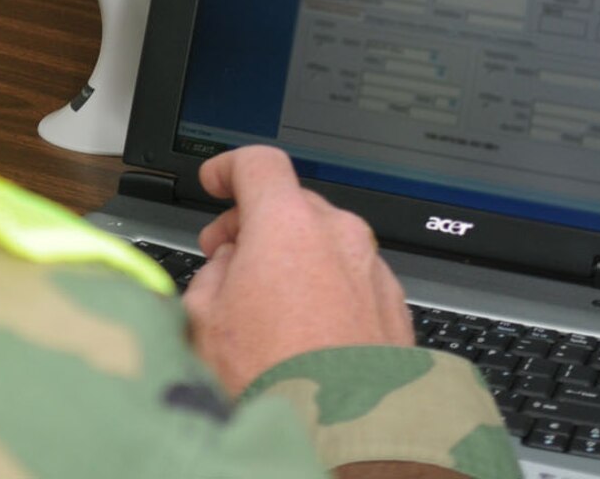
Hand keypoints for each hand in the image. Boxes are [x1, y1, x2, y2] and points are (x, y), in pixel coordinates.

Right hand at [183, 146, 411, 394]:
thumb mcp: (205, 324)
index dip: (230, 168)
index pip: (258, 163)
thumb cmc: (275, 381)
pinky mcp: (394, 305)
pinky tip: (311, 331)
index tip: (217, 181)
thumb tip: (226, 267)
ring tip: (271, 305)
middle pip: (293, 204)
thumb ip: (212, 275)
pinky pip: (354, 279)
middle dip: (258, 224)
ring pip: (327, 243)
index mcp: (287, 223)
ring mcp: (371, 268)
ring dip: (298, 258)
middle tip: (229, 258)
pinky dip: (330, 289)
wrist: (345, 436)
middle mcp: (338, 233)